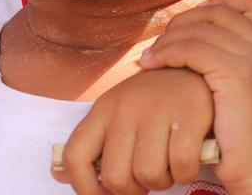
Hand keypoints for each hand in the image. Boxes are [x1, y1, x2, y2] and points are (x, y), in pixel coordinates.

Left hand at [54, 67, 212, 194]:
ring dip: (161, 182)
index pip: (74, 156)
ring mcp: (155, 112)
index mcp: (100, 112)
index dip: (83, 187)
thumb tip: (59, 175)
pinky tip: (184, 162)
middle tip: (143, 181)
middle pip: (116, 177)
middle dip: (132, 191)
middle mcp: (123, 111)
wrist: (192, 69)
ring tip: (166, 167)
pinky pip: (181, 166)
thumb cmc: (151, 101)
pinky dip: (185, 174)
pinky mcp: (188, 115)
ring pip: (148, 175)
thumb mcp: (114, 114)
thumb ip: (92, 145)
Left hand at [140, 0, 251, 193]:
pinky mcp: (238, 74)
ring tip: (151, 57)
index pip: (251, 4)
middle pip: (218, 11)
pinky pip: (191, 49)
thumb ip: (235, 57)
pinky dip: (166, 53)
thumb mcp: (250, 87)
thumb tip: (195, 32)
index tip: (190, 21)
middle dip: (183, 22)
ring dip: (168, 40)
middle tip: (161, 43)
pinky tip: (151, 65)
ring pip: (200, 29)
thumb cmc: (242, 133)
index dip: (217, 2)